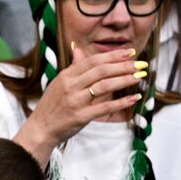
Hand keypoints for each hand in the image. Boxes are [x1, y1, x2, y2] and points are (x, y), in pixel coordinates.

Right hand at [17, 45, 145, 165]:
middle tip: (140, 64)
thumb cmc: (51, 106)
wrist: (40, 129)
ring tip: (140, 76)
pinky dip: (121, 102)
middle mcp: (70, 86)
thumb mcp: (59, 83)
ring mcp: (75, 101)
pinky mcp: (80, 116)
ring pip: (105, 86)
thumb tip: (78, 50)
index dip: (113, 56)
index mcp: (66, 76)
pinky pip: (105, 107)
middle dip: (124, 66)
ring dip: (125, 80)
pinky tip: (134, 98)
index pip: (93, 61)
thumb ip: (73, 68)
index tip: (130, 52)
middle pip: (101, 71)